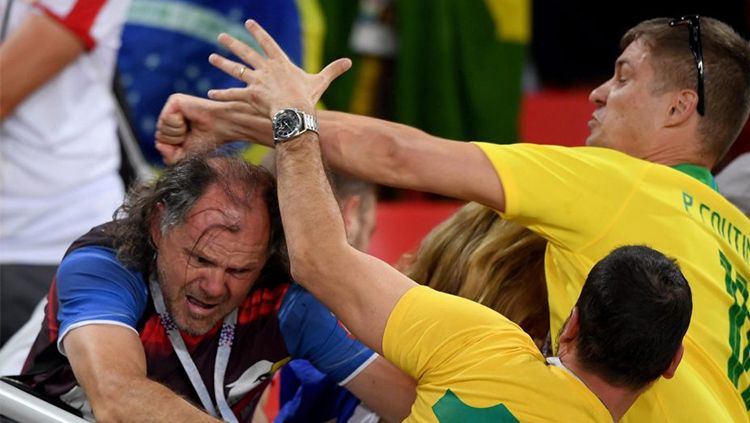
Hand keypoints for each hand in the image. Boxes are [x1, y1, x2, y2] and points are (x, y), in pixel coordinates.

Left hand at [155, 94, 254, 164]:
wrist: (224, 126)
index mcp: (174, 127)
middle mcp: (171, 115)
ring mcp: (172, 107)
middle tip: (191, 134)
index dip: (174, 148)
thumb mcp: (187, 155)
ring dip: (178, 133)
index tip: (189, 142)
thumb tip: (158, 144)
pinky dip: (178, 124)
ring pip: (161, 128)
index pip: (161, 142)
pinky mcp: (174, 100)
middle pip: (159, 136)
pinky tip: (188, 120)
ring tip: (191, 127)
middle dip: (175, 141)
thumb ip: (169, 157)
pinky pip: (165, 119)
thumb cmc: (210, 140)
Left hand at [207, 19, 350, 117]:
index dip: (258, 32)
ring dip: (223, 63)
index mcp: (281, 63)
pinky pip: (233, 95)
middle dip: (233, 44)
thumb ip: (333, 70)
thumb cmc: (308, 97)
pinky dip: (222, 95)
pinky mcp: (250, 95)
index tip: (248, 23)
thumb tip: (349, 62)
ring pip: (236, 70)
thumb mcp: (320, 81)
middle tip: (221, 37)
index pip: (267, 43)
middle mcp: (265, 69)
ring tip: (212, 57)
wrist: (296, 111)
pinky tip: (210, 94)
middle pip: (246, 53)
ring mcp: (256, 82)